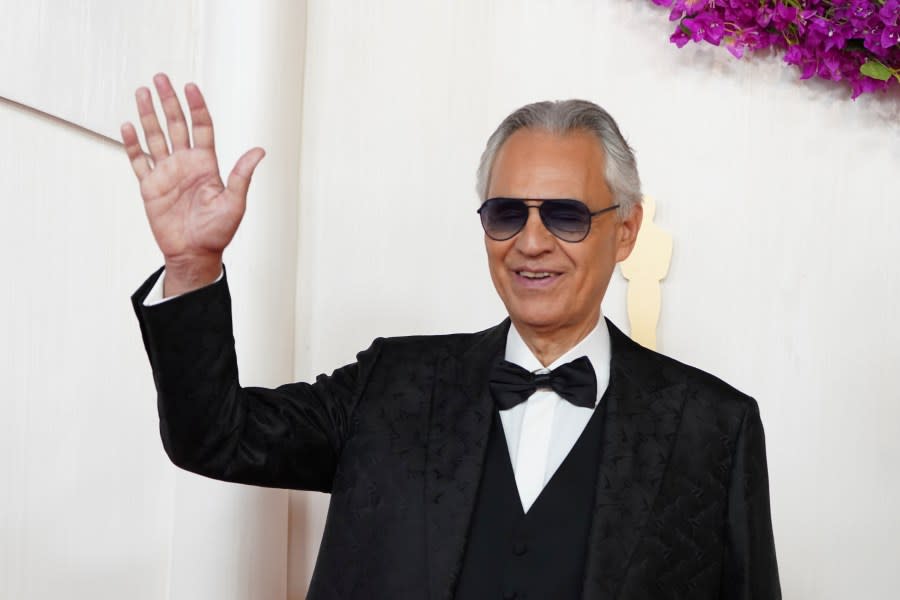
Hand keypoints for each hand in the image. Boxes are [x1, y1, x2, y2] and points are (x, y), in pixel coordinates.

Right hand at [121, 73, 264, 295]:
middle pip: (175, 125)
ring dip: (148, 115)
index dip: (196, 106)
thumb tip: (259, 151)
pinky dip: (132, 144)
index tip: (190, 87)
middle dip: (168, 101)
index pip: (201, 127)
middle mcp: (185, 164)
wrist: (195, 254)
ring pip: (155, 137)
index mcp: (206, 164)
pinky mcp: (150, 187)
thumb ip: (241, 175)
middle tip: (160, 78)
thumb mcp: (234, 203)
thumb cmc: (218, 232)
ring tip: (142, 92)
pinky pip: (139, 161)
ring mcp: (166, 173)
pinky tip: (127, 127)